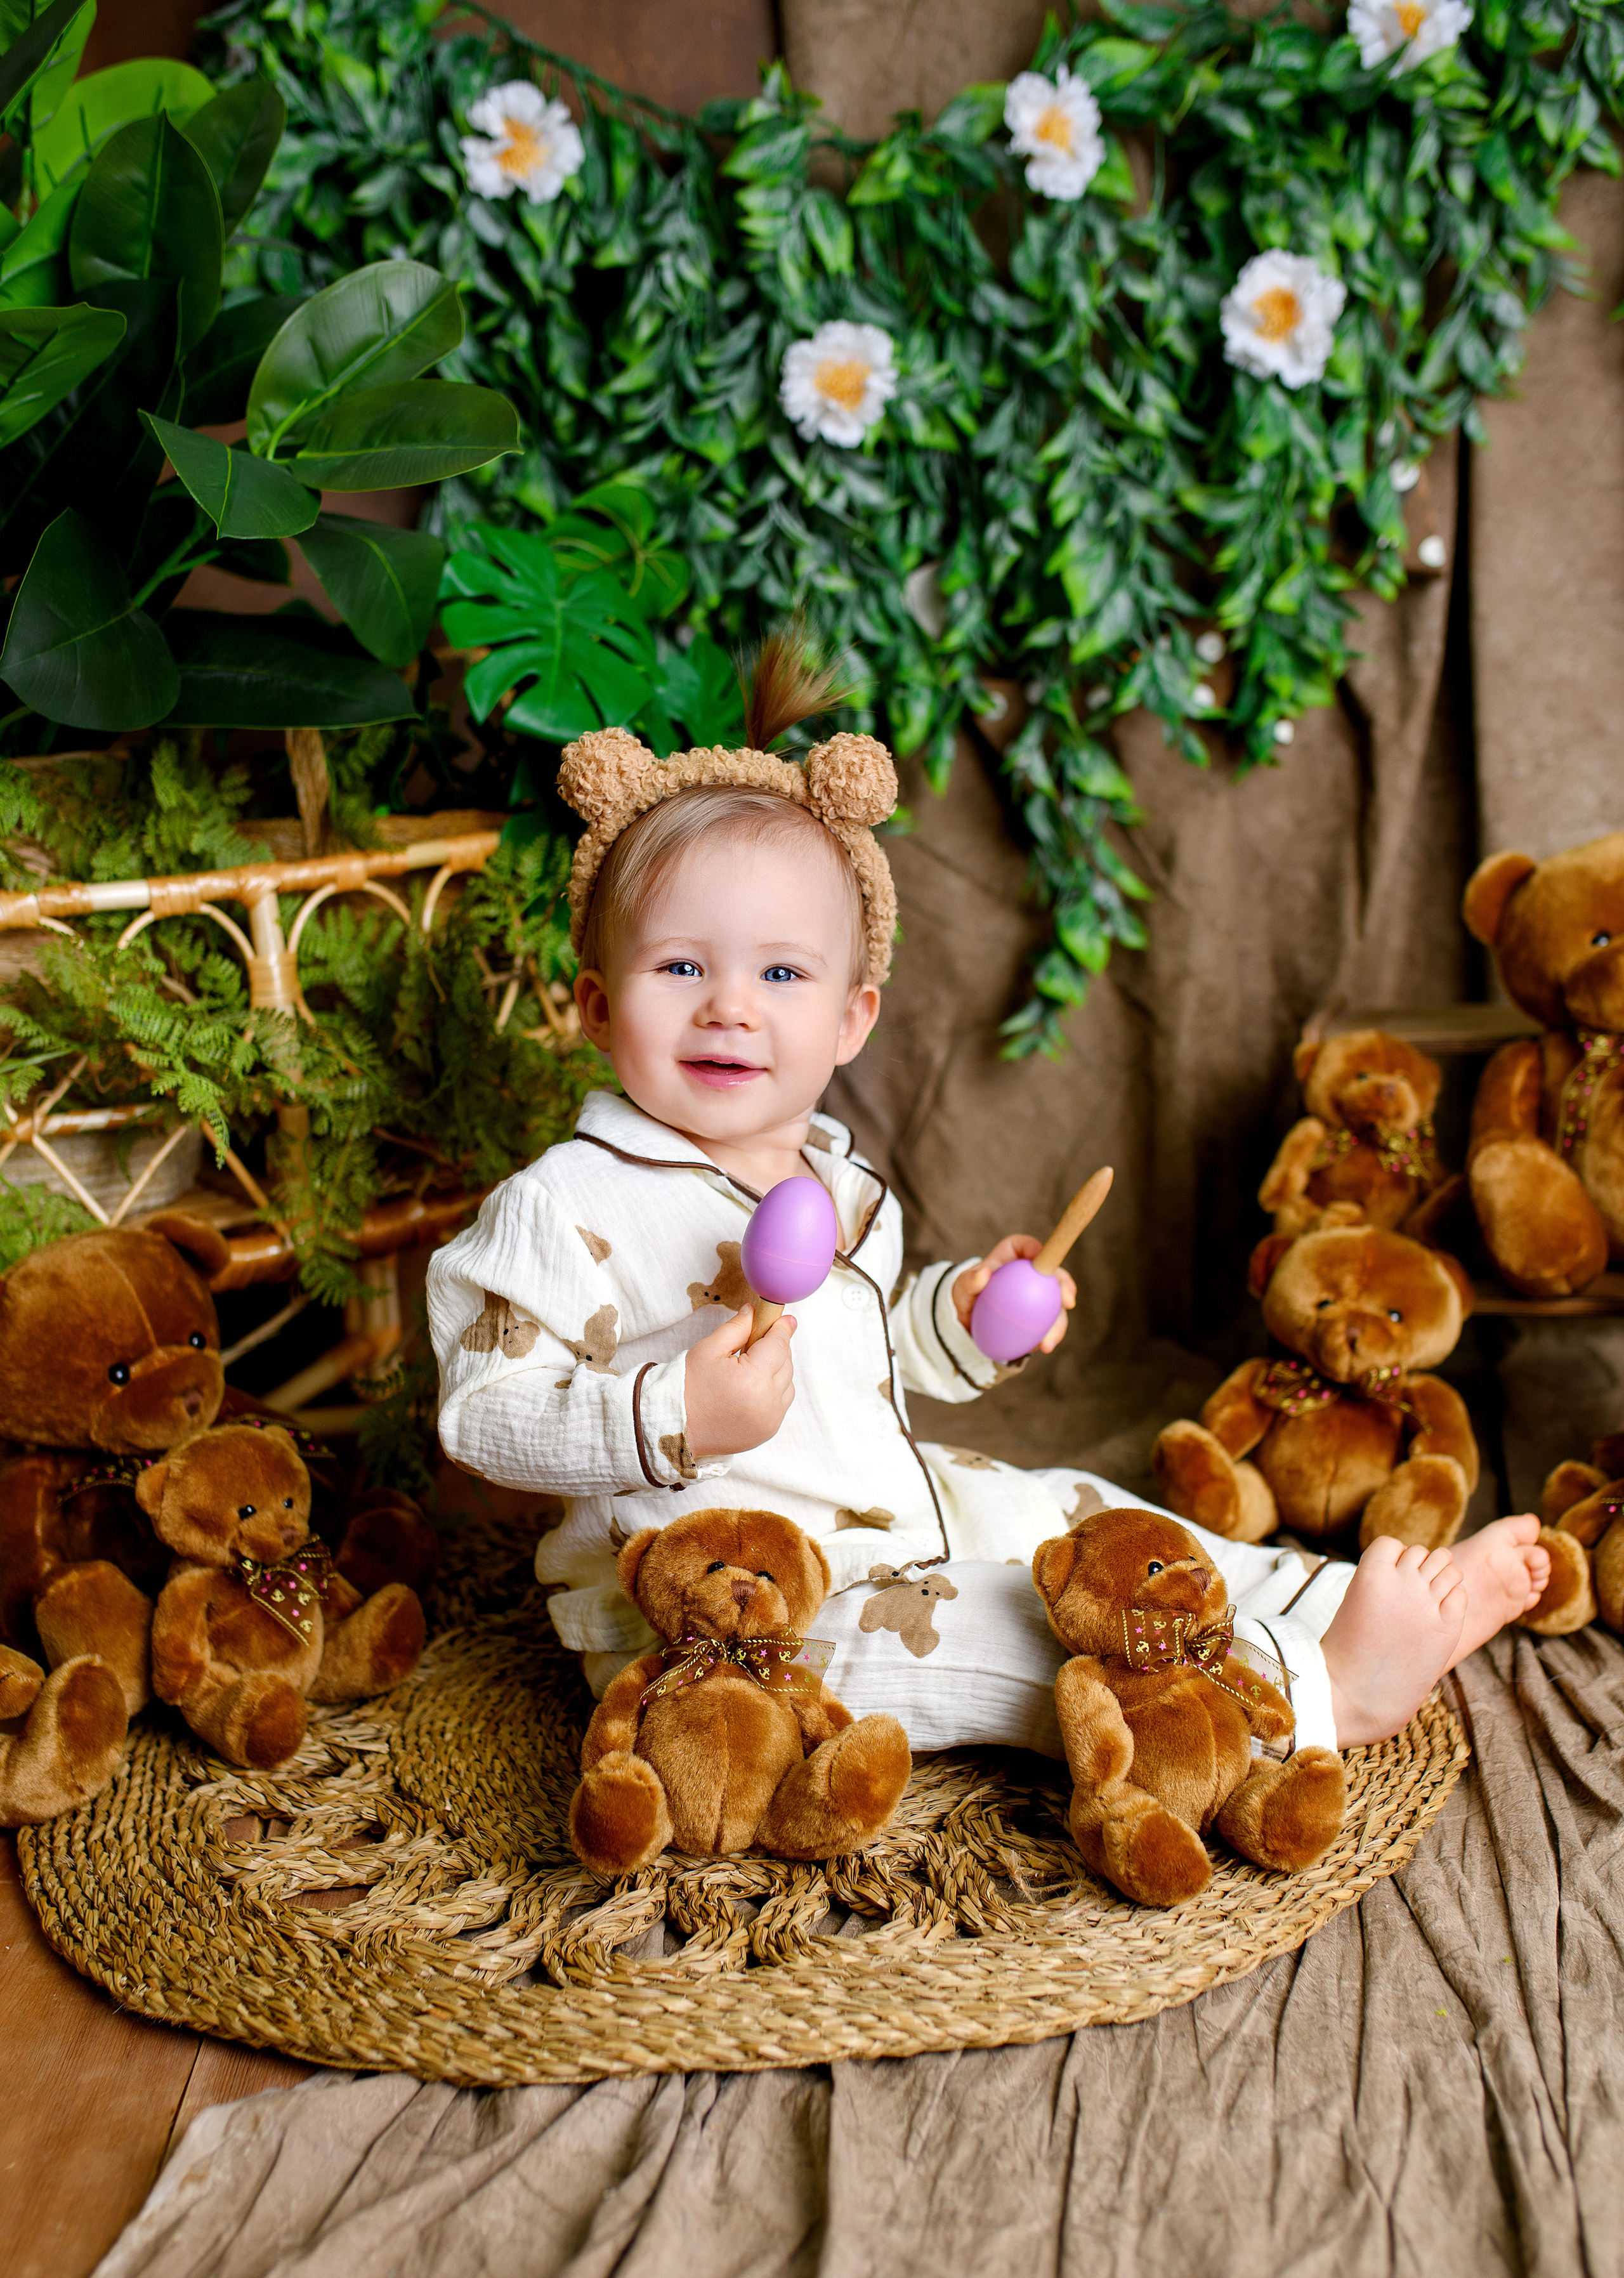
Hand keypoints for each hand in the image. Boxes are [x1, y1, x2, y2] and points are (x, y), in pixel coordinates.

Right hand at [684, 1305, 796, 1460]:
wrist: (677, 1427)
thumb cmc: (688, 1388)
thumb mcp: (708, 1350)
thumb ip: (735, 1328)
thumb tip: (754, 1312)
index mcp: (752, 1378)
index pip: (778, 1345)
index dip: (781, 1329)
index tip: (784, 1319)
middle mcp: (766, 1401)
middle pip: (785, 1362)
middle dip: (775, 1348)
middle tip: (756, 1341)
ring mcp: (770, 1419)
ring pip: (787, 1383)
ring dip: (777, 1369)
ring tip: (751, 1367)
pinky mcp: (768, 1430)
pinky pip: (782, 1402)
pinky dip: (774, 1390)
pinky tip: (754, 1386)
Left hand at [953, 1237, 1076, 1354]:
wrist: (964, 1323)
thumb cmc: (964, 1297)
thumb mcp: (961, 1288)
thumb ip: (970, 1280)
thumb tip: (984, 1273)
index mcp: (1011, 1257)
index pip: (1026, 1246)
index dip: (1039, 1249)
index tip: (1045, 1263)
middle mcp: (1029, 1274)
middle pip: (1053, 1274)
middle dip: (1065, 1285)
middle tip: (1067, 1302)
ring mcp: (1037, 1296)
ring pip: (1056, 1304)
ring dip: (1060, 1321)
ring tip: (1050, 1339)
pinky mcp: (1038, 1317)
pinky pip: (1049, 1325)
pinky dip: (1049, 1335)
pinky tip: (1044, 1346)